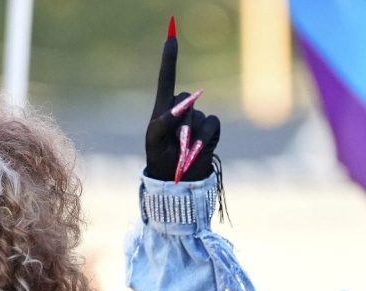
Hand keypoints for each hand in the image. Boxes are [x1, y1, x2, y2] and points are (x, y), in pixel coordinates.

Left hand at [145, 22, 220, 181]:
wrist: (177, 178)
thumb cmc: (160, 157)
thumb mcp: (154, 139)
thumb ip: (163, 120)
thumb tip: (183, 106)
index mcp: (163, 106)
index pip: (167, 77)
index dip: (170, 58)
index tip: (172, 36)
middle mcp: (182, 108)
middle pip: (185, 98)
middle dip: (180, 117)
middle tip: (174, 140)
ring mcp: (198, 117)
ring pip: (198, 114)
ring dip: (190, 133)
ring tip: (182, 148)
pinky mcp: (211, 127)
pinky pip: (211, 124)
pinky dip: (204, 137)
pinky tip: (197, 148)